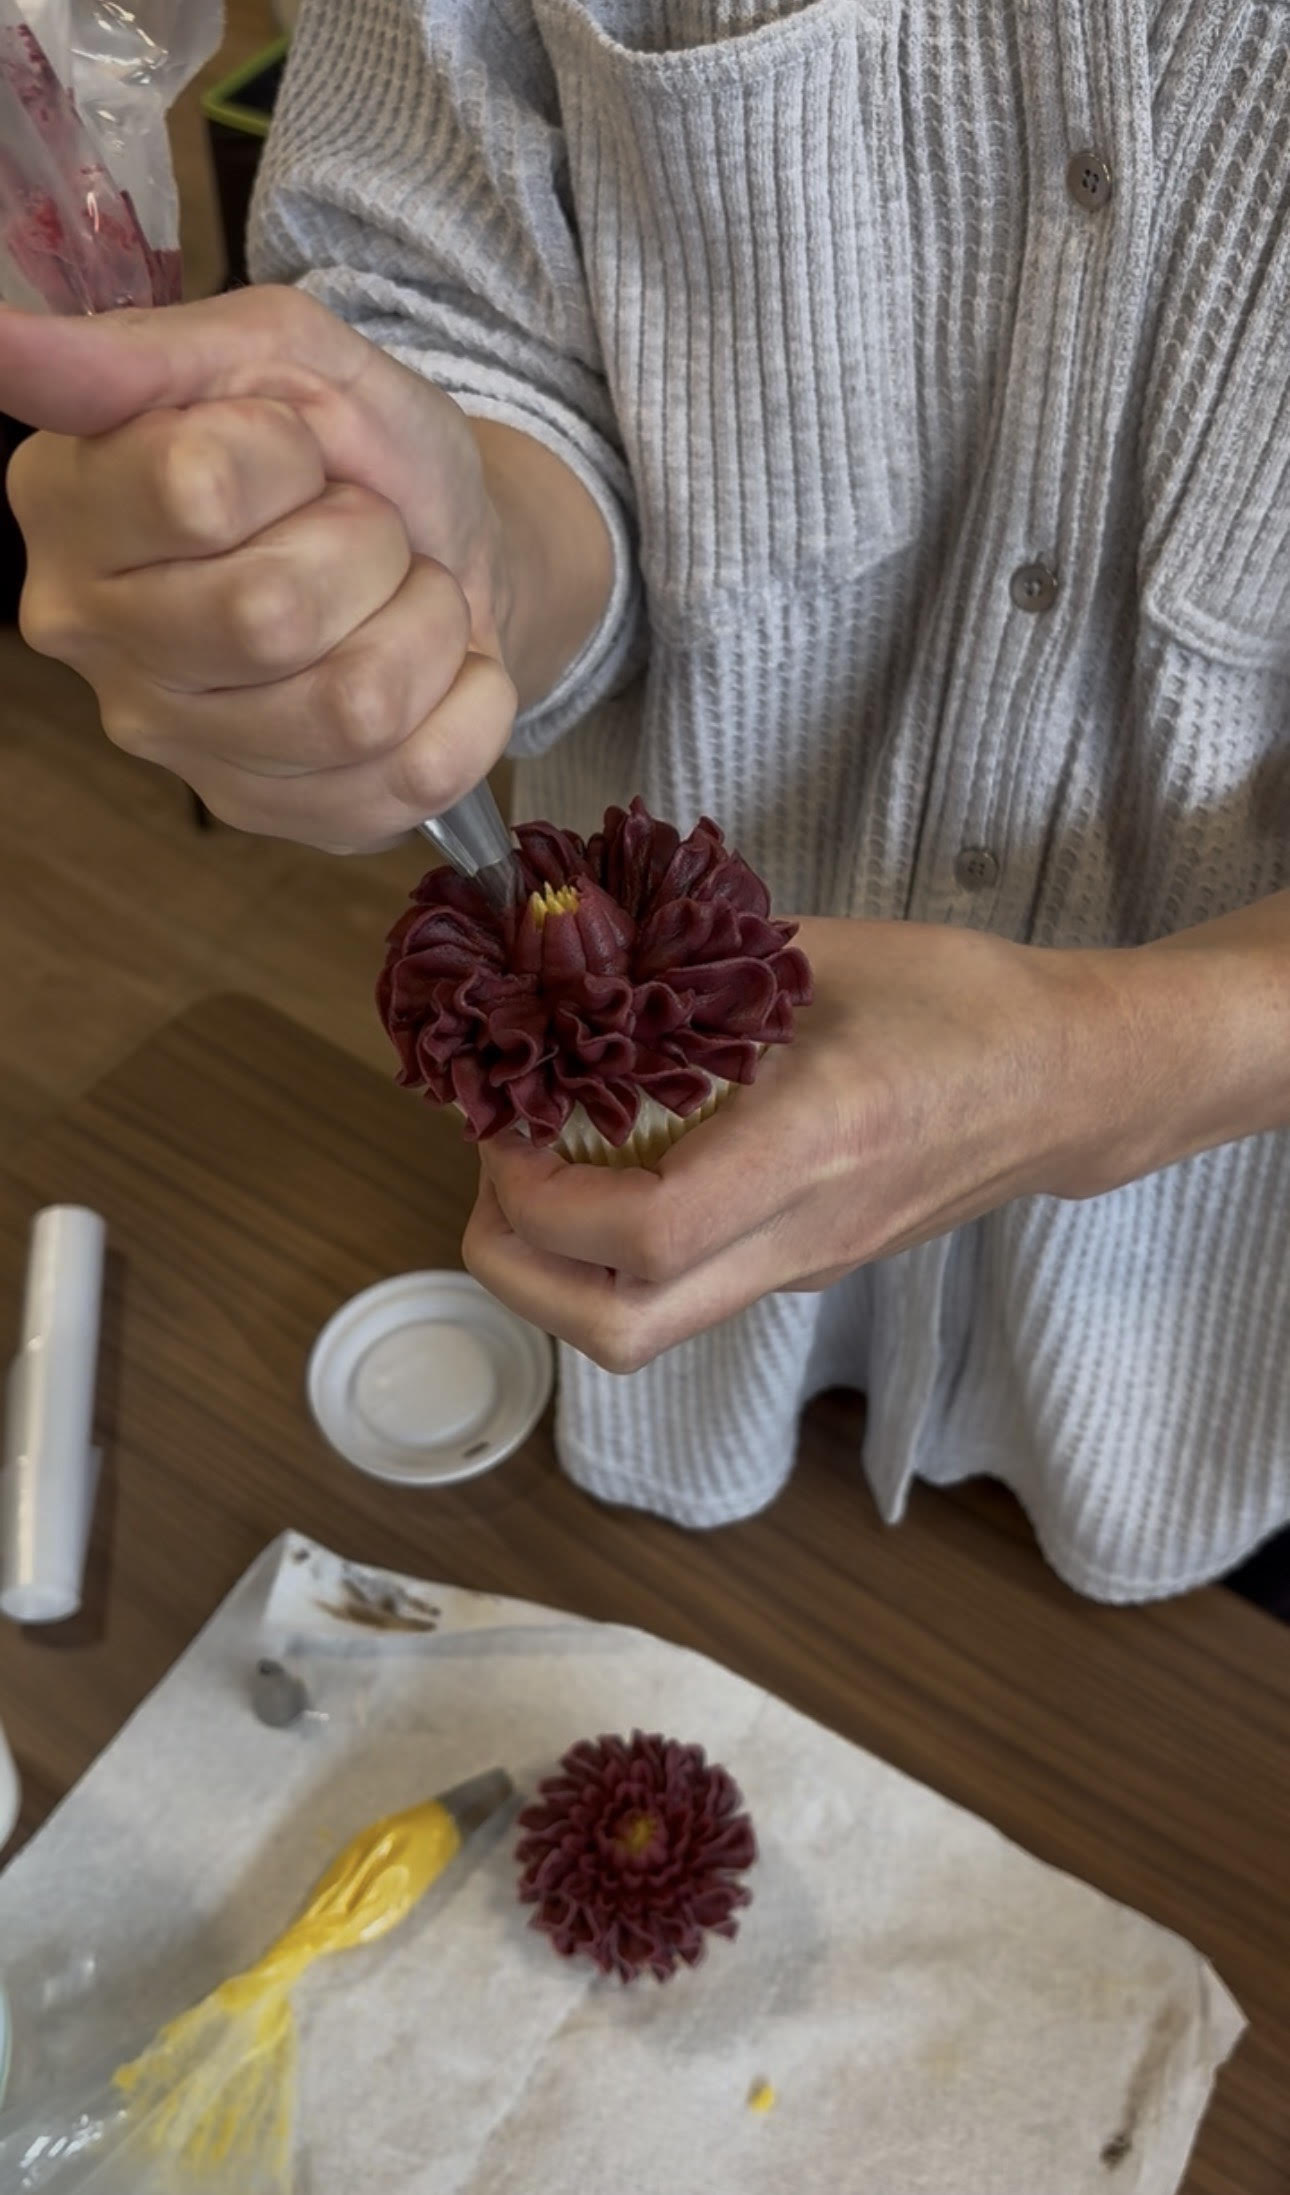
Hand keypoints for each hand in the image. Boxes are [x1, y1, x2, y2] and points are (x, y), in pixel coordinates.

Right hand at [1, 288, 608, 849]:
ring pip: (354, 705)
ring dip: (423, 625)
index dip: (288, 456)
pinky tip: (436, 671)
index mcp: (69, 507)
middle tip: (363, 532)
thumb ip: (144, 352)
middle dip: (366, 548)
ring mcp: (184, 750)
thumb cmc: (350, 451)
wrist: (453, 546)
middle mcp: (96, 641)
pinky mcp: (285, 818)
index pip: (196, 492)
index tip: (295, 450)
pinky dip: (467, 703)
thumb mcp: (274, 356)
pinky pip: (417, 774)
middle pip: (270, 616)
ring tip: (401, 597)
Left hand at [463, 916, 1155, 1370]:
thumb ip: (691, 962)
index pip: (645, 1233)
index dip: (540, 1195)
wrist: (1068, 1082)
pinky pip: (683, 1295)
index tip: (505, 1122)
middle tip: (494, 1178)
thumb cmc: (961, 1004)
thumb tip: (571, 951)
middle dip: (518, 1271)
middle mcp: (800, 1234)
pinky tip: (610, 1172)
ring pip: (644, 1332)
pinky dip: (612, 1259)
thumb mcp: (822, 955)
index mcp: (811, 1147)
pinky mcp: (804, 1270)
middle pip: (620, 1333)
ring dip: (557, 1275)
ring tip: (537, 1177)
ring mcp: (803, 1266)